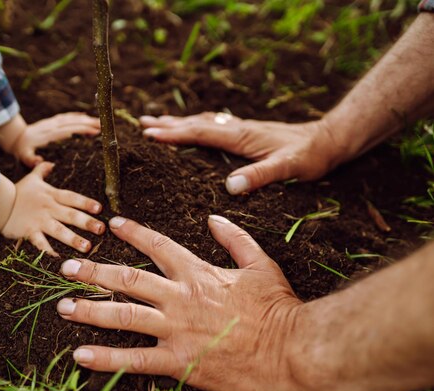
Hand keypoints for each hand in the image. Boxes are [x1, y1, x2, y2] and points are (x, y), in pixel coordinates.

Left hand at [0, 113, 100, 166]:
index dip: (82, 130)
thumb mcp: (24, 157)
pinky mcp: (52, 121)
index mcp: (48, 134)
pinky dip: (76, 115)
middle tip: (103, 126)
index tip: (94, 132)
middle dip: (88, 123)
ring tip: (99, 121)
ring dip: (85, 119)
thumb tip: (40, 162)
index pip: (69, 130)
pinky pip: (66, 116)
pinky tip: (85, 116)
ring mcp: (52, 122)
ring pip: (71, 118)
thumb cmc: (22, 150)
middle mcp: (52, 126)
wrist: (15, 137)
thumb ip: (31, 160)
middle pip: (73, 122)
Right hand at [2, 162, 104, 255]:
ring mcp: (39, 221)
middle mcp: (48, 208)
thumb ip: (42, 170)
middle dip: (87, 222)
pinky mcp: (29, 231)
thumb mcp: (32, 178)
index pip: (72, 198)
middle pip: (70, 215)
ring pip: (59, 230)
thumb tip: (49, 162)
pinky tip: (59, 260)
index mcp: (51, 196)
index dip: (86, 203)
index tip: (99, 209)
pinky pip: (41, 243)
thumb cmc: (18, 191)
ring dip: (74, 239)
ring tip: (87, 247)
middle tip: (101, 229)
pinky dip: (49, 252)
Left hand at [56, 216, 309, 390]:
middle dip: (94, 271)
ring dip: (89, 309)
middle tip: (67, 266)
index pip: (158, 245)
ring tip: (63, 306)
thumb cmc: (280, 307)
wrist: (293, 349)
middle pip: (128, 279)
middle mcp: (180, 298)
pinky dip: (105, 358)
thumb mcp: (261, 264)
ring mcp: (176, 330)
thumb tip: (214, 218)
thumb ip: (235, 239)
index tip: (114, 224)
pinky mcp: (179, 361)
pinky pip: (135, 359)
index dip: (134, 233)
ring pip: (123, 315)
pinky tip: (80, 355)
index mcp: (198, 273)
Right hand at [141, 113, 346, 194]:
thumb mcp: (289, 168)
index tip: (149, 133)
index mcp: (240, 137)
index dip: (174, 134)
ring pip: (204, 122)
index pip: (200, 132)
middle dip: (168, 124)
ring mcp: (242, 129)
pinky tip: (197, 127)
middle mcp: (237, 129)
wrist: (330, 140)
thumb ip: (260, 176)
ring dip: (180, 122)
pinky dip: (198, 125)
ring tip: (160, 121)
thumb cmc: (311, 156)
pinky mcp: (248, 134)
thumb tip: (230, 186)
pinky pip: (214, 126)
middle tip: (142, 122)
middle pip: (196, 123)